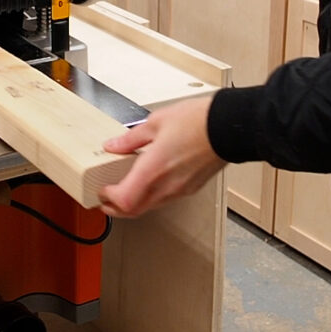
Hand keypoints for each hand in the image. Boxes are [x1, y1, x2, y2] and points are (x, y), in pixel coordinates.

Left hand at [99, 95, 226, 217]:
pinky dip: (151, 197)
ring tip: (125, 189)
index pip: (124, 200)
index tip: (102, 189)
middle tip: (106, 199)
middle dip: (116, 208)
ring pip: (150, 206)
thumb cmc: (198, 122)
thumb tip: (114, 145)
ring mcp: (180, 189)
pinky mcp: (191, 188)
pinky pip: (165, 199)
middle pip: (134, 210)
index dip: (108, 199)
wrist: (229, 128)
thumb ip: (131, 139)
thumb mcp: (156, 122)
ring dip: (134, 203)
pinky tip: (149, 183)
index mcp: (154, 169)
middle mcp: (166, 185)